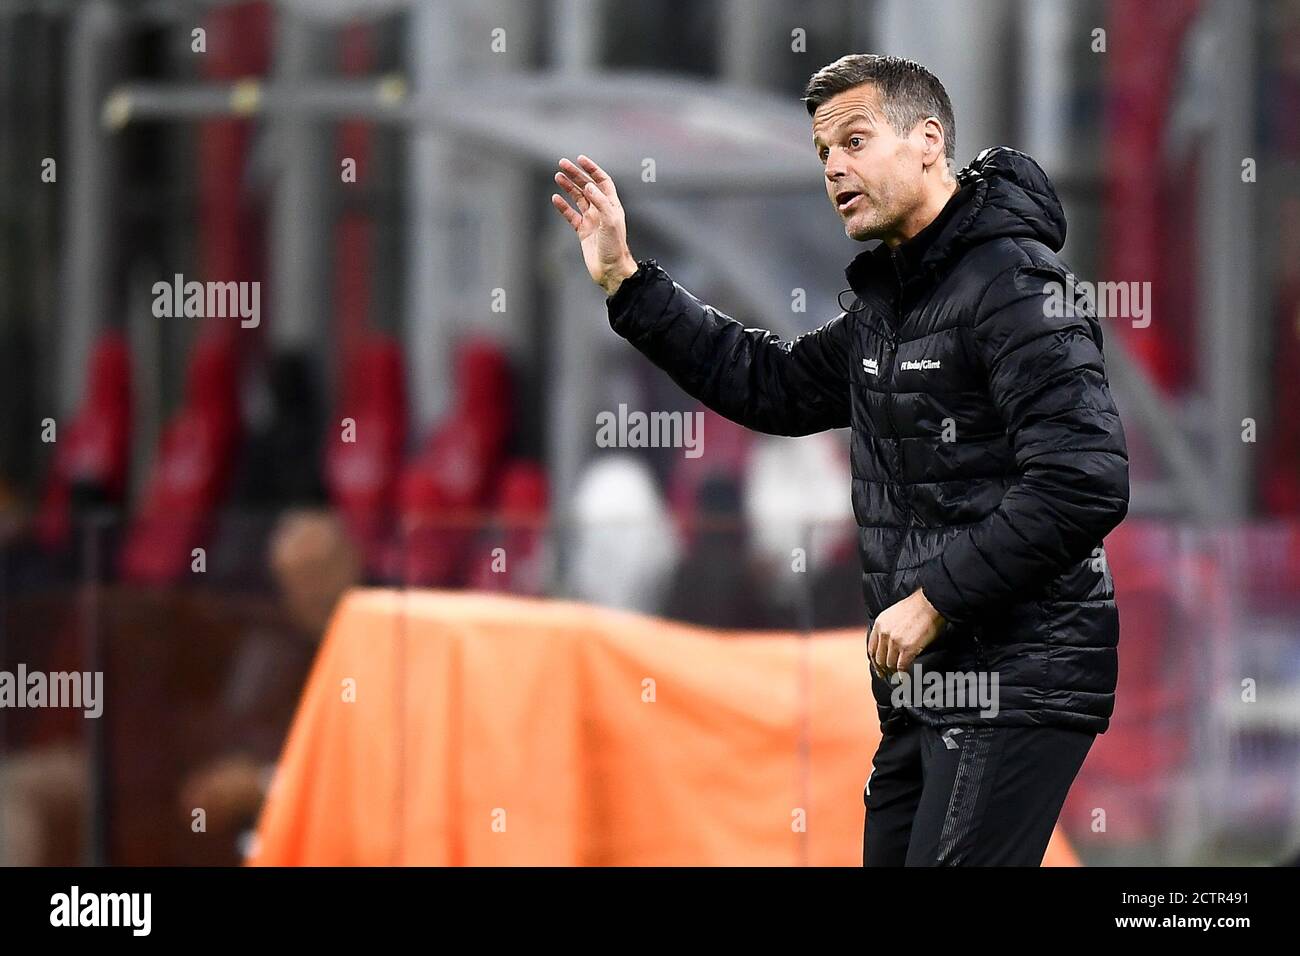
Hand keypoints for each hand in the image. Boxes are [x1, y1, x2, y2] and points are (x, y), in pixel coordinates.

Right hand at [551, 155, 637, 294]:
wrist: (610, 270)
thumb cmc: (614, 247)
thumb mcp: (610, 221)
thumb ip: (600, 202)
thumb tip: (589, 186)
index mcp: (611, 205)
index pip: (602, 181)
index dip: (592, 169)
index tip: (580, 159)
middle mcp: (601, 210)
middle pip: (587, 187)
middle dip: (575, 174)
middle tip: (562, 164)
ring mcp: (591, 220)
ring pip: (578, 199)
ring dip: (568, 187)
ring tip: (557, 176)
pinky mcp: (583, 231)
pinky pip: (571, 215)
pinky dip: (563, 207)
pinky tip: (555, 198)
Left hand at [868, 588, 946, 676]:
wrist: (930, 603)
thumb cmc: (916, 607)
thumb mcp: (893, 614)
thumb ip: (887, 628)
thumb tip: (888, 643)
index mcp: (879, 624)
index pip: (872, 648)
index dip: (875, 661)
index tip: (878, 667)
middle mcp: (884, 634)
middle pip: (879, 658)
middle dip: (883, 669)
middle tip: (887, 675)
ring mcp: (895, 642)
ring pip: (889, 664)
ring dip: (893, 672)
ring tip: (897, 676)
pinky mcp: (907, 648)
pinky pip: (901, 666)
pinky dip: (902, 674)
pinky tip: (903, 677)